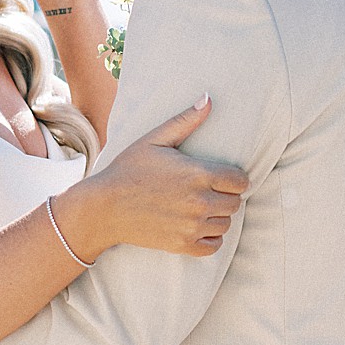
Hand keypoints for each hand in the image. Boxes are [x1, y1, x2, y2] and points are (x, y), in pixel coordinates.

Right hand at [53, 96, 247, 259]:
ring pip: (225, 223)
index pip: (240, 181)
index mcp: (198, 174)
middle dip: (225, 196)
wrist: (103, 208)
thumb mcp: (154, 139)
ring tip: (199, 207)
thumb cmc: (128, 170)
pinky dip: (209, 237)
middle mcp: (200, 202)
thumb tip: (209, 99)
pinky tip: (196, 226)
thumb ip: (185, 121)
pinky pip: (213, 246)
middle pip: (235, 202)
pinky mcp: (183, 245)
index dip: (233, 177)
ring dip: (217, 216)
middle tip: (206, 190)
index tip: (220, 176)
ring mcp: (192, 226)